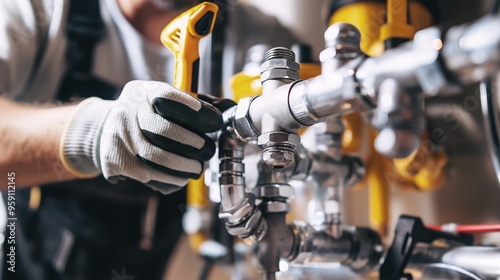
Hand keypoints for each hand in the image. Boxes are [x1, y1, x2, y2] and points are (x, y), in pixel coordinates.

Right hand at [60, 80, 228, 193]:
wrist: (105, 131)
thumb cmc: (147, 115)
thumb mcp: (162, 100)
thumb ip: (192, 103)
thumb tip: (227, 107)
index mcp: (143, 92)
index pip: (168, 96)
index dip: (195, 110)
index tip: (215, 121)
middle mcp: (127, 110)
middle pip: (163, 130)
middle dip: (192, 143)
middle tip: (207, 150)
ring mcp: (118, 136)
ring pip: (156, 157)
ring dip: (183, 166)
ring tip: (197, 167)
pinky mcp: (114, 160)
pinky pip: (147, 174)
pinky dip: (169, 178)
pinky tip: (180, 177)